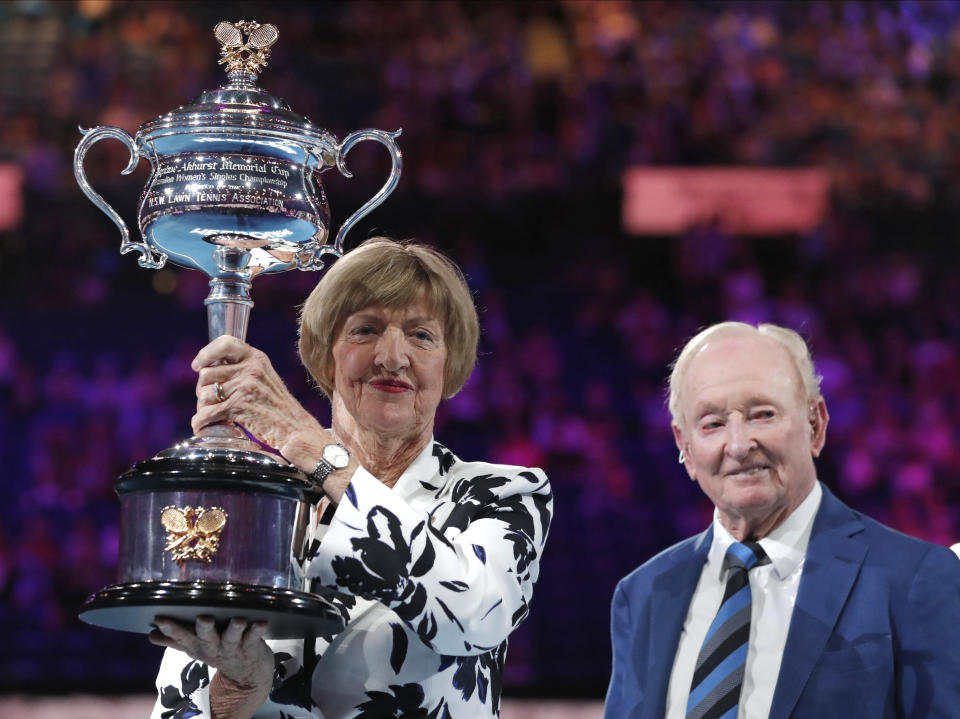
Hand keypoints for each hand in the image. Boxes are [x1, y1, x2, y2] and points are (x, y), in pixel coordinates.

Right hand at [150, 616, 272, 717]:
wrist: (248, 676)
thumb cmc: (219, 652)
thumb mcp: (195, 649)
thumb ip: (175, 640)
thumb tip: (151, 634)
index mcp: (199, 646)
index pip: (182, 637)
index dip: (171, 630)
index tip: (160, 619)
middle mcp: (215, 647)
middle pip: (207, 638)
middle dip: (204, 629)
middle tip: (203, 619)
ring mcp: (234, 647)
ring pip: (233, 636)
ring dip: (234, 629)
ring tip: (238, 621)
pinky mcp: (252, 645)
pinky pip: (255, 636)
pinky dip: (258, 630)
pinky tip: (261, 623)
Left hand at [191, 336, 330, 465]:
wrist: (295, 429)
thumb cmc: (279, 407)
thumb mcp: (265, 378)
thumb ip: (243, 370)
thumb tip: (209, 371)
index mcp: (257, 358)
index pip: (225, 343)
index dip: (206, 354)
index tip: (198, 366)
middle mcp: (251, 369)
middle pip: (207, 373)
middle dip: (204, 389)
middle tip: (212, 401)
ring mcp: (245, 387)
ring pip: (204, 393)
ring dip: (203, 406)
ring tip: (213, 414)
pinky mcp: (239, 406)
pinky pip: (207, 413)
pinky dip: (200, 422)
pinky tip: (202, 426)